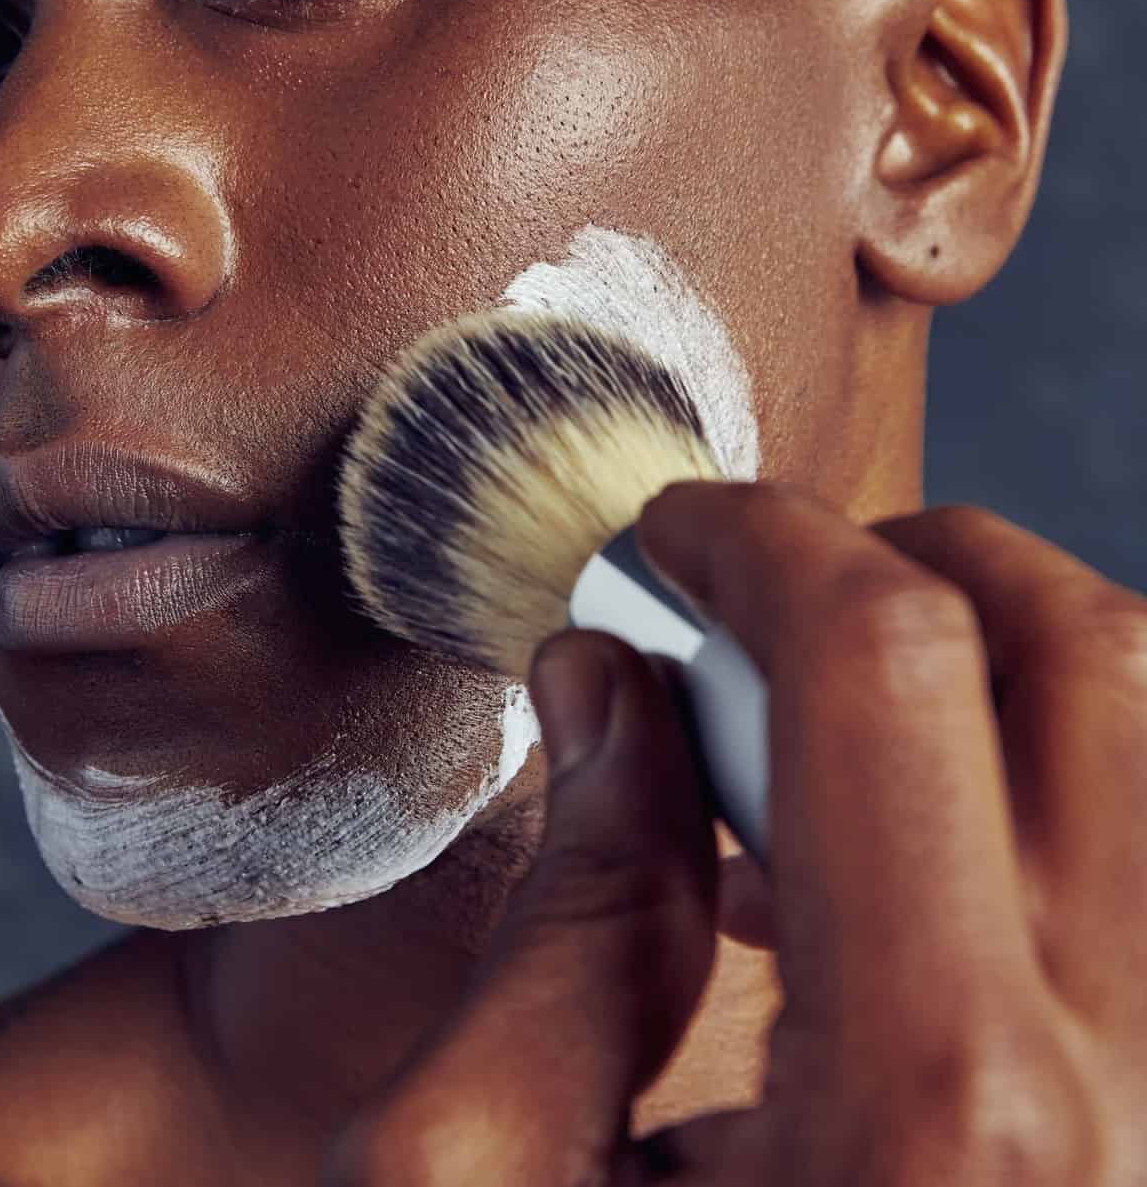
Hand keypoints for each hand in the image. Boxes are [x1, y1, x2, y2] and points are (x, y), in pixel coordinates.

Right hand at [319, 484, 1146, 1183]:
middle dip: (915, 563)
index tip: (667, 538)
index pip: (894, 659)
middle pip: (1101, 657)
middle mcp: (1144, 1109)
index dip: (757, 539)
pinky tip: (915, 892)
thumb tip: (613, 689)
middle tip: (763, 600)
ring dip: (1011, 681)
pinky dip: (1066, 813)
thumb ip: (568, 913)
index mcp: (942, 1119)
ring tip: (836, 752)